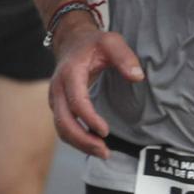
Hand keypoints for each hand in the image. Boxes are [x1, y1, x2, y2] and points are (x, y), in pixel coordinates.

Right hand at [47, 24, 144, 157]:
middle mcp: (58, 88)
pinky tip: (93, 144)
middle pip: (63, 121)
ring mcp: (56, 98)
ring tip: (102, 152)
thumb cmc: (93, 43)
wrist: (71, 41)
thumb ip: (125, 57)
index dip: (90, 119)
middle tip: (105, 152)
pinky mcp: (58, 106)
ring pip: (61, 128)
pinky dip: (76, 139)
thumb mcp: (111, 42)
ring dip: (79, 143)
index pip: (76, 102)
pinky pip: (63, 126)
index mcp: (70, 73)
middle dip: (82, 140)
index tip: (106, 131)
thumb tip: (137, 77)